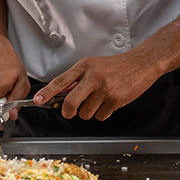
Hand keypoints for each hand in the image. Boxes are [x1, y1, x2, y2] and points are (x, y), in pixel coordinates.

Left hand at [34, 51, 156, 120]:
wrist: (141, 63)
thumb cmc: (116, 66)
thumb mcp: (93, 65)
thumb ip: (77, 78)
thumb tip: (60, 93)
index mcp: (84, 66)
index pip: (60, 81)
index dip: (47, 92)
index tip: (38, 100)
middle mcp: (92, 77)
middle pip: (71, 103)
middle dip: (68, 112)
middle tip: (70, 112)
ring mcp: (104, 89)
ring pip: (86, 113)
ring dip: (90, 111)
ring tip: (99, 99)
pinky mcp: (115, 100)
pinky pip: (101, 116)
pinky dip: (103, 113)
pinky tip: (110, 101)